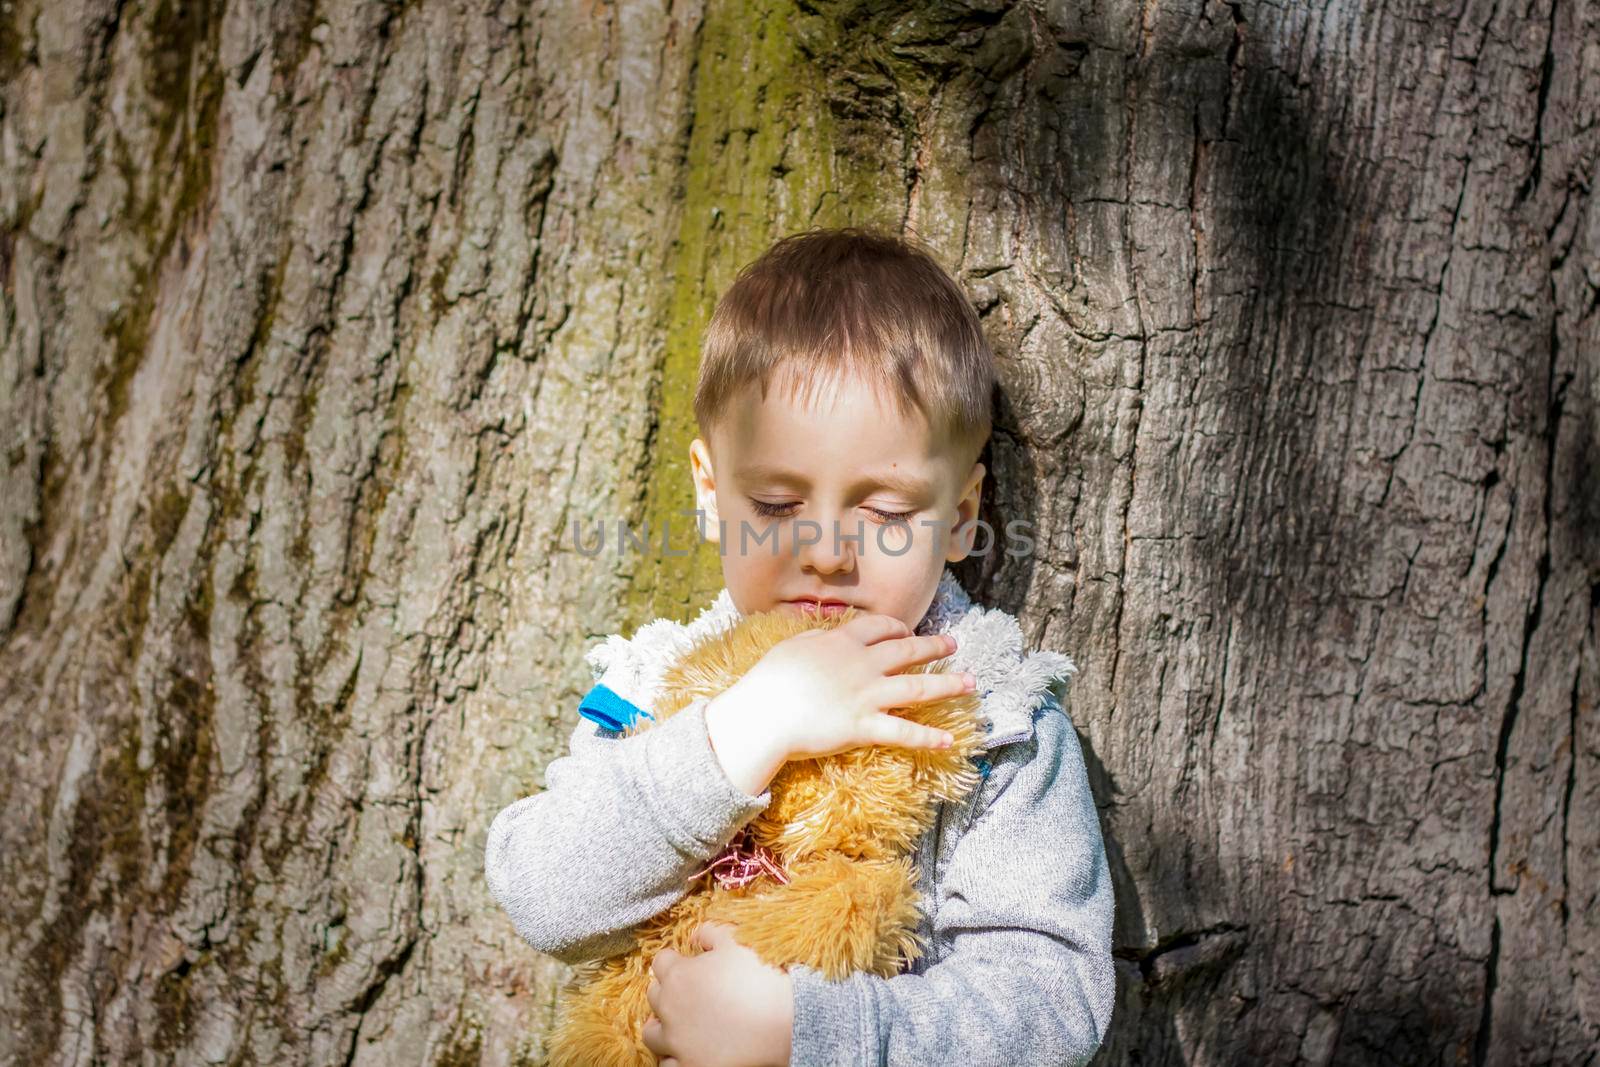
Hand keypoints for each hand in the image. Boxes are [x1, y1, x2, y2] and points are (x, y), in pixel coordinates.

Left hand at [641, 922, 792, 1066]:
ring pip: (652, 1034)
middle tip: (690, 992)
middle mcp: (670, 1010)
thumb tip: (697, 936)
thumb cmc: (763, 981)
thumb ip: (712, 933)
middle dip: (668, 990)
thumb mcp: (739, 942)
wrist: (787, 1027)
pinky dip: (673, 1056)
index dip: (676, 960)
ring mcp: (677, 1043)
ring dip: (662, 1026)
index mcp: (680, 976)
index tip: (690, 964)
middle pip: (654, 995)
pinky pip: (667, 1065)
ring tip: (682, 1024)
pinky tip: (690, 1050)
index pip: (661, 961)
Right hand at [704, 613, 974, 795]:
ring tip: (971, 683)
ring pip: (917, 688)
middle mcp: (862, 665)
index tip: (908, 630)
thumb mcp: (793, 648)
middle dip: (934, 646)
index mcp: (842, 642)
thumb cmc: (770, 680)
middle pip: (907, 651)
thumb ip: (817, 641)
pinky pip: (903, 733)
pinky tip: (949, 741)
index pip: (880, 627)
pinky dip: (928, 739)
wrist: (764, 714)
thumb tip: (829, 637)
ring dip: (948, 685)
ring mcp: (866, 696)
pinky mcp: (864, 727)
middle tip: (953, 644)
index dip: (899, 627)